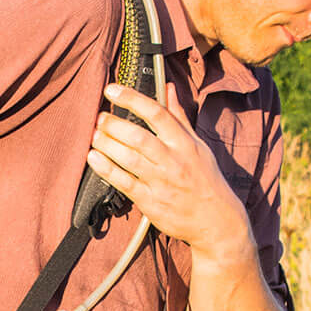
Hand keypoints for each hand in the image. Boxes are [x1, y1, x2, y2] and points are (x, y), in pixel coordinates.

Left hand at [87, 82, 254, 262]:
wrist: (216, 221)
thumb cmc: (206, 180)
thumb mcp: (198, 146)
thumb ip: (179, 117)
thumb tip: (168, 89)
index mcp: (185, 143)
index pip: (157, 113)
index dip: (132, 99)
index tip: (112, 89)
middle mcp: (173, 161)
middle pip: (138, 137)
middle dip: (113, 124)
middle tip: (99, 117)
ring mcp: (161, 182)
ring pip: (129, 158)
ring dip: (107, 144)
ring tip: (93, 135)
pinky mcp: (151, 202)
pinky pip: (124, 183)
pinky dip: (107, 170)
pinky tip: (94, 158)